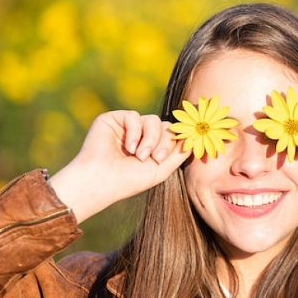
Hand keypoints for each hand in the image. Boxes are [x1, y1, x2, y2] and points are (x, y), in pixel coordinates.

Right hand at [50, 110, 188, 222]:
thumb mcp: (162, 169)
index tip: (174, 153)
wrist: (101, 181)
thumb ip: (179, 153)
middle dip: (165, 143)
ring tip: (140, 156)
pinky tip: (129, 148)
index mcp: (152, 148)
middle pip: (166, 126)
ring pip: (153, 120)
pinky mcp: (114, 119)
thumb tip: (195, 138)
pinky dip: (135, 132)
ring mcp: (128, 127)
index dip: (176, 141)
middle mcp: (141, 135)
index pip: (172, 136)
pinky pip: (134, 116)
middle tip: (155, 159)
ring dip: (150, 139)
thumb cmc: (130, 180)